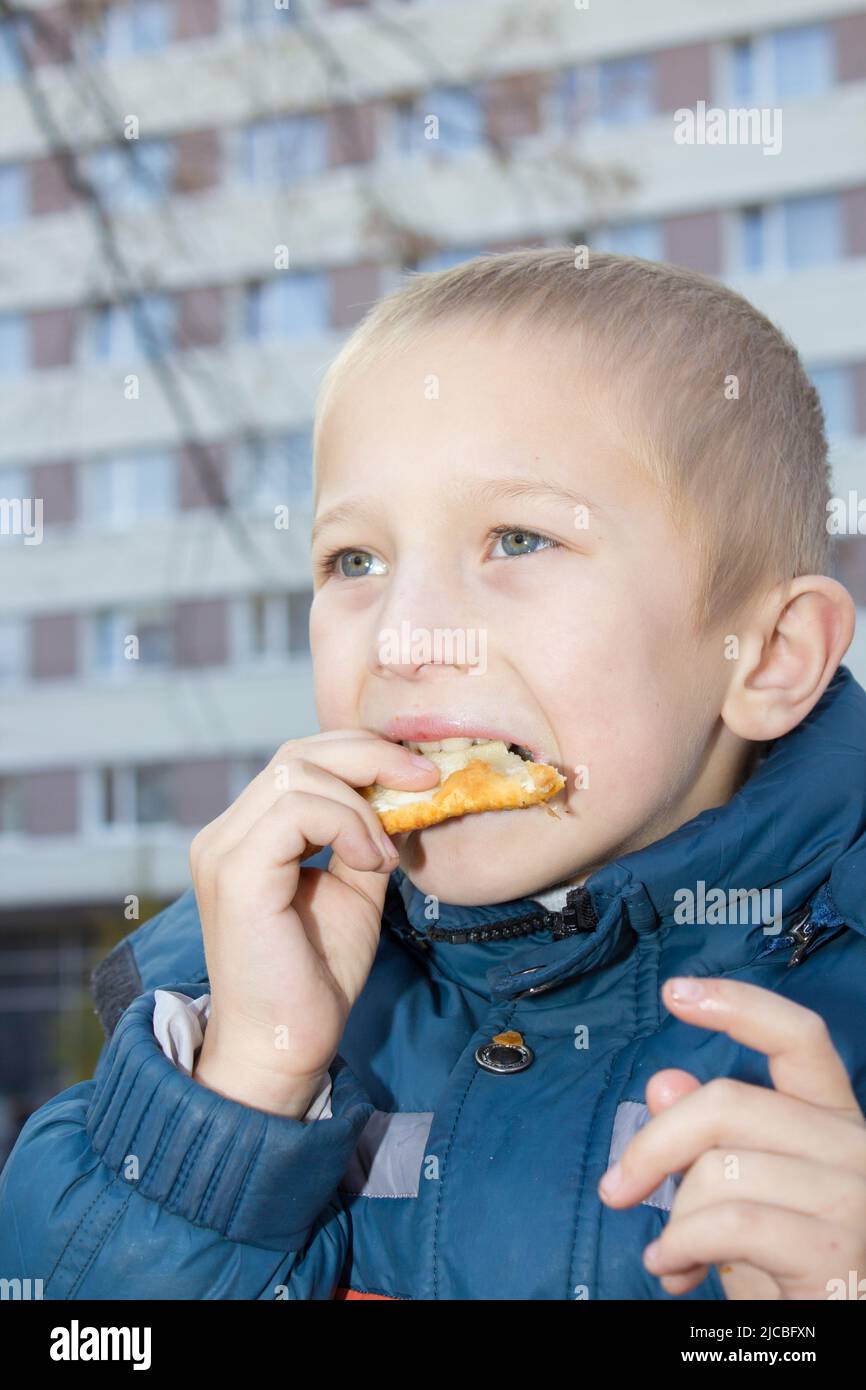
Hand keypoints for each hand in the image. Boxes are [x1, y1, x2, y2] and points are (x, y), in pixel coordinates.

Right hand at [189, 730, 437, 1115]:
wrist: (284, 1045)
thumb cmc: (316, 976)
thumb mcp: (354, 887)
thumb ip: (364, 836)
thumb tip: (403, 793)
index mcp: (248, 834)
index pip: (302, 760)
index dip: (365, 755)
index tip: (423, 776)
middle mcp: (226, 833)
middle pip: (298, 752)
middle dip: (371, 756)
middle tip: (426, 780)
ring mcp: (224, 849)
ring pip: (297, 771)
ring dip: (360, 803)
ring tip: (385, 853)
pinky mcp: (235, 871)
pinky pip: (295, 809)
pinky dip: (346, 823)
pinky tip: (370, 861)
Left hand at [597, 977, 865, 1298]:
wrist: (834, 1334)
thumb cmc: (792, 1267)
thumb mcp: (746, 1195)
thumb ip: (712, 1139)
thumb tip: (665, 1083)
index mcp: (834, 1120)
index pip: (796, 1038)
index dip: (737, 1004)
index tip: (675, 992)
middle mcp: (854, 1147)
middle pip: (727, 1102)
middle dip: (654, 1145)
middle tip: (617, 1188)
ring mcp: (851, 1196)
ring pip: (719, 1168)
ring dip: (675, 1218)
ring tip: (670, 1253)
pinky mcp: (834, 1249)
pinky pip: (727, 1224)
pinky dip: (681, 1246)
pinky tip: (673, 1267)